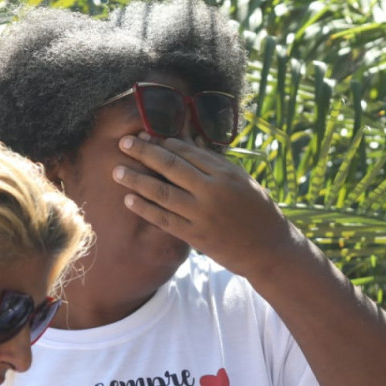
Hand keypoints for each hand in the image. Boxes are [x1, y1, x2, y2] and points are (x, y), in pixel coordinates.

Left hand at [113, 133, 297, 280]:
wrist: (269, 249)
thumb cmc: (257, 211)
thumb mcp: (242, 181)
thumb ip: (217, 164)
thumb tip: (191, 145)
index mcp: (225, 173)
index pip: (188, 152)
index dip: (163, 142)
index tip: (145, 136)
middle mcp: (212, 190)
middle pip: (170, 165)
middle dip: (144, 152)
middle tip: (124, 143)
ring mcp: (202, 214)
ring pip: (161, 191)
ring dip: (136, 179)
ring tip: (117, 170)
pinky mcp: (195, 235)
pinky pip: (163, 219)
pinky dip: (144, 208)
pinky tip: (129, 200)